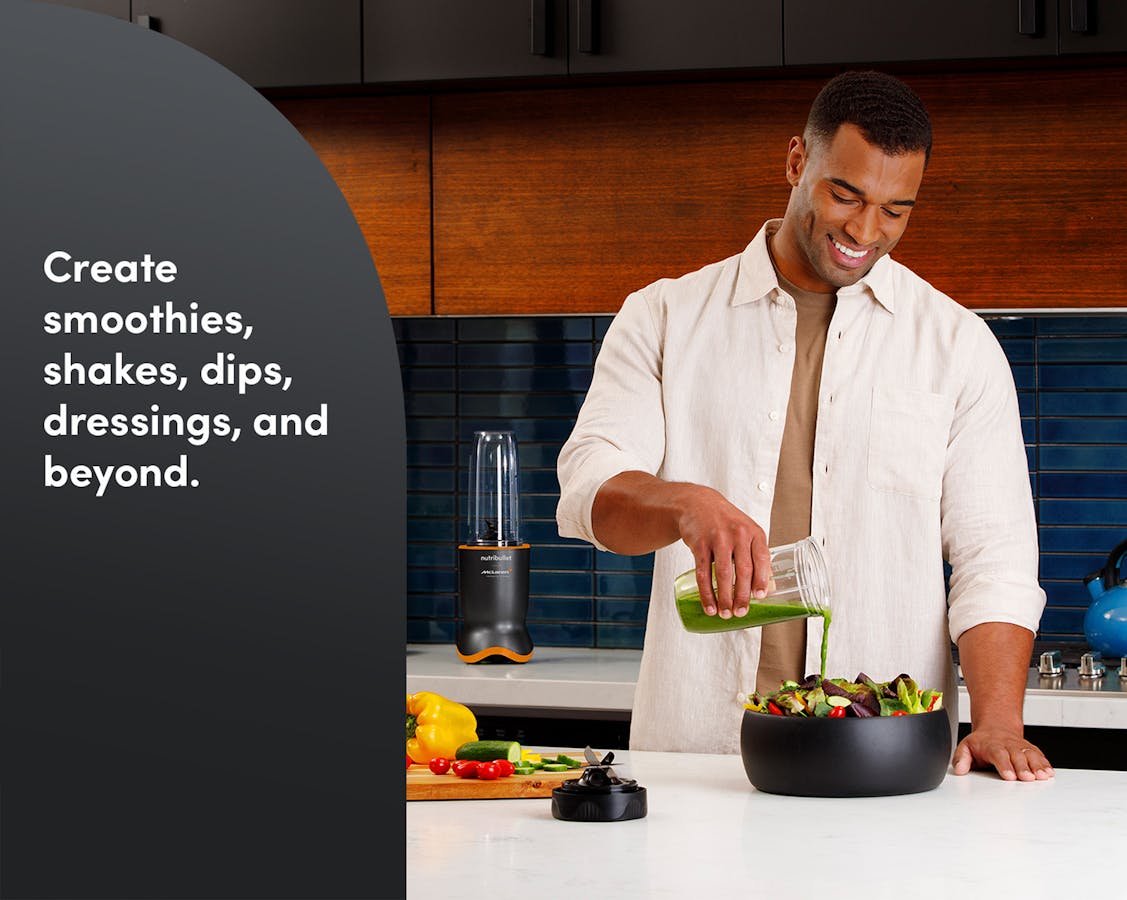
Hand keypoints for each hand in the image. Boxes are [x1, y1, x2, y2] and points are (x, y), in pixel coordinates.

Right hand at [674, 485, 770, 618]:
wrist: (698, 503)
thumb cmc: (726, 522)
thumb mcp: (746, 531)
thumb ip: (756, 555)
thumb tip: (769, 587)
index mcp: (754, 532)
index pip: (762, 558)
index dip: (762, 579)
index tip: (760, 597)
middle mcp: (738, 534)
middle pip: (743, 570)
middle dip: (742, 595)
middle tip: (741, 613)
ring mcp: (717, 538)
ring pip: (723, 574)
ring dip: (725, 598)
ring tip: (725, 613)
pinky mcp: (699, 544)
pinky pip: (703, 573)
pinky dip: (706, 593)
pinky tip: (709, 605)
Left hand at [952, 726, 1053, 781]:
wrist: (995, 727)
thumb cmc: (981, 742)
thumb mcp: (966, 747)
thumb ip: (961, 758)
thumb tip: (959, 769)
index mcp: (992, 746)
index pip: (999, 755)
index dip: (1005, 765)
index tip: (1009, 776)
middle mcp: (1008, 746)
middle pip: (1017, 756)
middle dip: (1023, 768)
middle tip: (1027, 778)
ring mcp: (1020, 747)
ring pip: (1030, 755)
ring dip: (1038, 766)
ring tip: (1043, 776)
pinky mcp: (1030, 750)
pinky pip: (1039, 756)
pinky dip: (1045, 764)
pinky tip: (1049, 773)